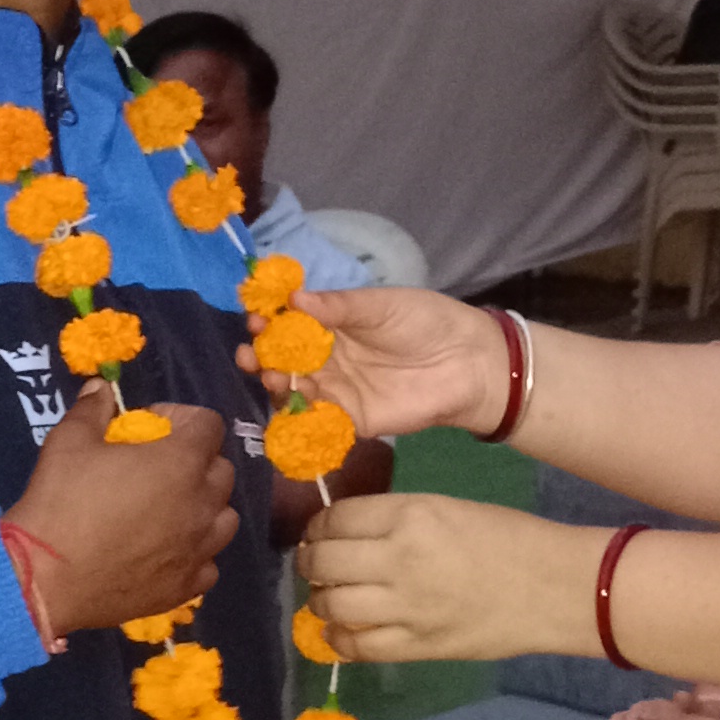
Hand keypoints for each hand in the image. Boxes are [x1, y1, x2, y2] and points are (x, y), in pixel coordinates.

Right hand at [6, 387, 235, 636]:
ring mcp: (199, 549)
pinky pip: (208, 563)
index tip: (153, 427)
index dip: (183, 418)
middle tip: (159, 468)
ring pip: (224, 519)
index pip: (210, 425)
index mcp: (181, 462)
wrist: (46, 579)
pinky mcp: (187, 586)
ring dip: (204, 508)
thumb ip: (92, 410)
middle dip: (196, 461)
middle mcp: (201, 505)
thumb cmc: (60, 503)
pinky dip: (195, 553)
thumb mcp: (69, 442)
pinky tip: (167, 552)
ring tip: (170, 511)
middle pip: (222, 471)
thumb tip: (101, 388)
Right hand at [243, 286, 504, 442]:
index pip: (288, 322)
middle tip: (250, 351)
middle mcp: (327, 357)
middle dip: (262, 354)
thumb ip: (339, 306)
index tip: (253, 314)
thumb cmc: (426, 322)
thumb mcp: (381, 305)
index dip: (268, 319)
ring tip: (268, 373)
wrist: (468, 363)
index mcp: (331, 324)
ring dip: (275, 383)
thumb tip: (293, 298)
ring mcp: (337, 390)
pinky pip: (317, 420)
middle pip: (283, 358)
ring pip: (294, 389)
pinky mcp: (351, 420)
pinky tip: (288, 405)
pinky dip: (298, 416)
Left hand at [297, 490, 588, 666]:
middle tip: (315, 565)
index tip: (320, 533)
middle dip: (309, 563)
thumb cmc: (507, 538)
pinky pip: (356, 646)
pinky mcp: (415, 646)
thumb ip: (395, 519)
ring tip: (329, 597)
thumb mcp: (446, 508)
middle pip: (322, 562)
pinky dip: (338, 639)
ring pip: (330, 606)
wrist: (553, 588)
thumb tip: (346, 532)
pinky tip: (341, 632)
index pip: (335, 519)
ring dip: (320, 601)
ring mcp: (404, 607)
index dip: (318, 526)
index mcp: (409, 516)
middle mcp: (398, 559)